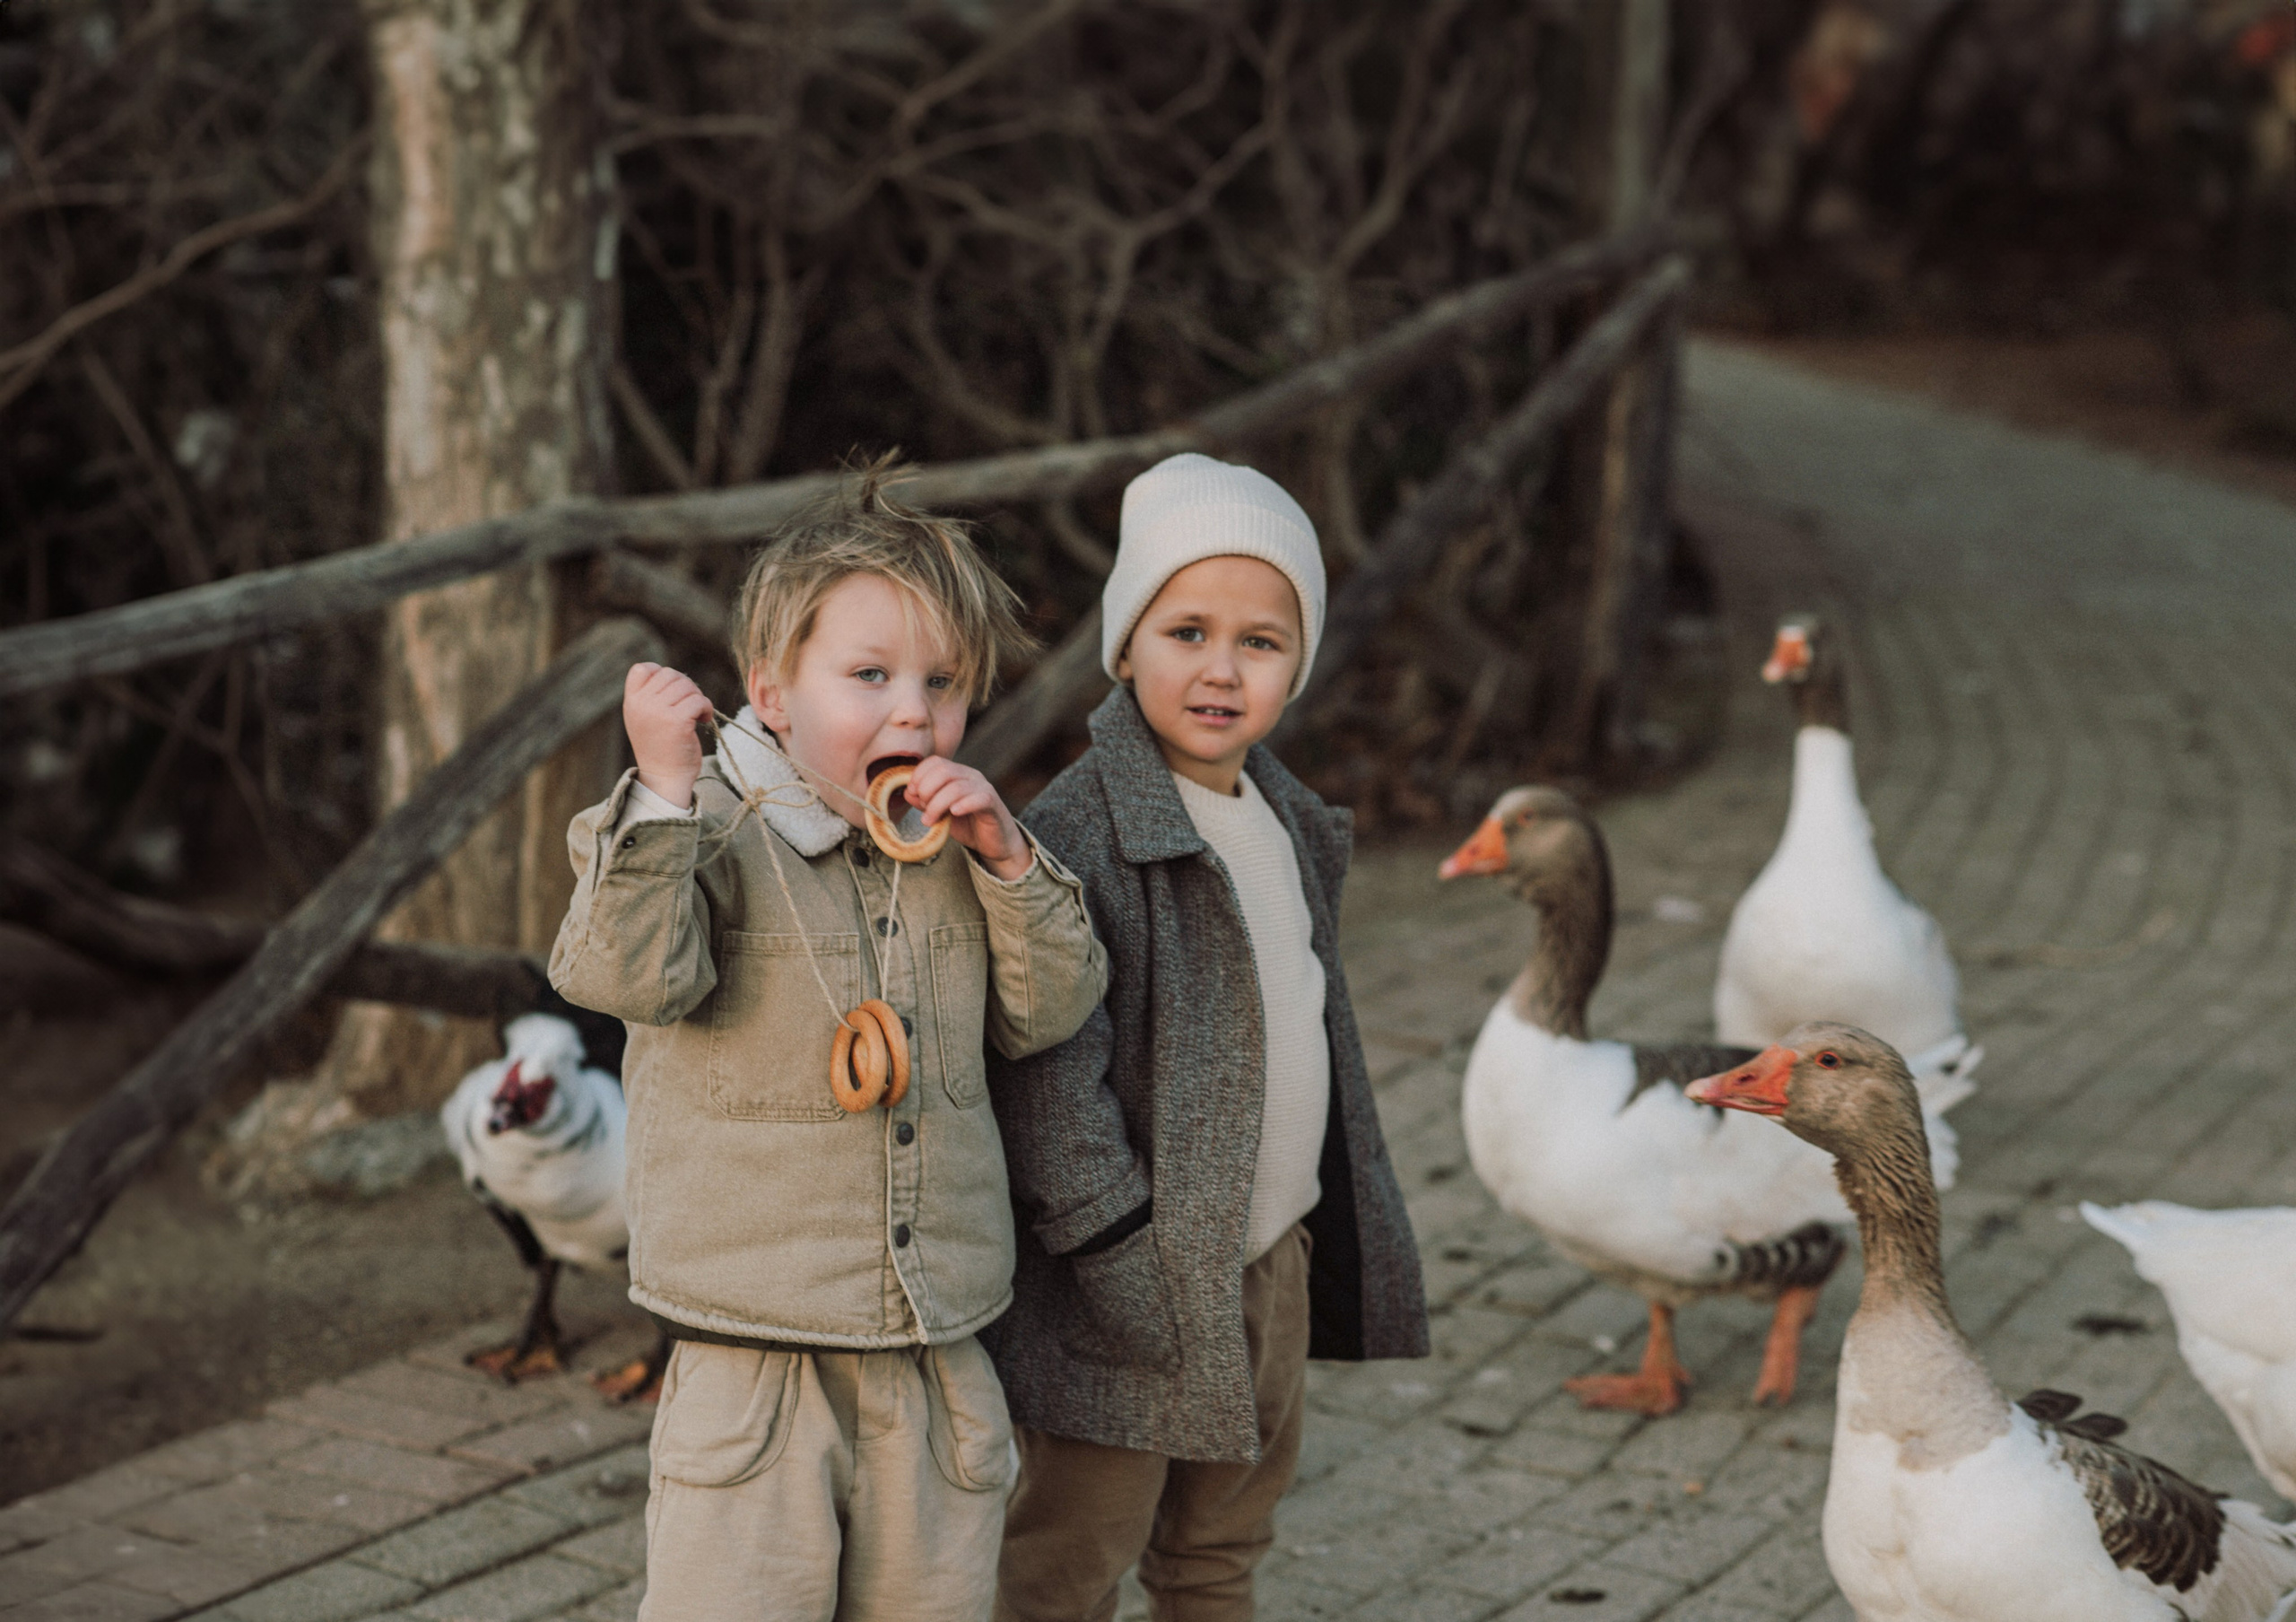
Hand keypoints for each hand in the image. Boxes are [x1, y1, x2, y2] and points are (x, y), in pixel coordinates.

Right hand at [623, 662, 712, 808]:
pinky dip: (706, 708)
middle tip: (690, 706)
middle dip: (686, 687)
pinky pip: (699, 700)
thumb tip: (676, 675)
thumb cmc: (660, 747)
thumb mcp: (644, 718)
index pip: (642, 669)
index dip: (661, 674)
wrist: (665, 778)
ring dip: (697, 698)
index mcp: (631, 702)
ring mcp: (658, 712)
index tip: (672, 694)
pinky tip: (703, 720)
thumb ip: (651, 696)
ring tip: (696, 715)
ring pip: (687, 686)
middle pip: (670, 674)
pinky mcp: (677, 722)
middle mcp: (641, 705)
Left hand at [904, 757, 1031, 880]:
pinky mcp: (993, 804)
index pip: (935, 761)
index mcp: (957, 774)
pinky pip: (979, 798)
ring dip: (937, 805)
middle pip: (943, 770)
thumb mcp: (940, 812)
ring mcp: (983, 788)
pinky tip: (954, 814)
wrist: (994, 843)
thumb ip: (924, 801)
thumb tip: (908, 791)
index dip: (919, 776)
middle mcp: (970, 776)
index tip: (913, 795)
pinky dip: (963, 805)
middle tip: (923, 810)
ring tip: (930, 821)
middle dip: (926, 790)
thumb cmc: (967, 825)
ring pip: (956, 787)